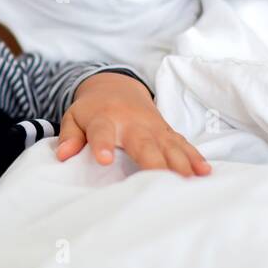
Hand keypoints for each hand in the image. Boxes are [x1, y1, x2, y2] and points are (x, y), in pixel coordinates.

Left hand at [56, 72, 210, 176]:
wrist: (118, 87)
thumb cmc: (92, 110)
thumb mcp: (74, 117)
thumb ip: (69, 135)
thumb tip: (63, 155)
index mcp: (105, 119)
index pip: (102, 132)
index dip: (102, 145)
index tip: (103, 160)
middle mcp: (132, 123)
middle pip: (144, 143)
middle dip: (154, 161)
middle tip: (163, 181)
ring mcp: (153, 127)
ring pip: (168, 145)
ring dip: (180, 162)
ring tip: (191, 180)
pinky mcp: (166, 132)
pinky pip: (182, 144)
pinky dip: (193, 157)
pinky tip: (204, 172)